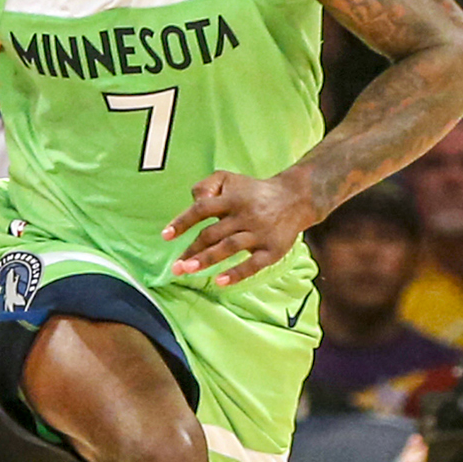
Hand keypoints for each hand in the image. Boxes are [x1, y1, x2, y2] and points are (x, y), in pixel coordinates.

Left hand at [162, 171, 315, 285]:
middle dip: (192, 250)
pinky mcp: (272, 249)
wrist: (296, 198)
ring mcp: (259, 233)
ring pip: (230, 247)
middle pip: (213, 233)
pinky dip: (236, 273)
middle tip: (176, 266)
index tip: (166, 236)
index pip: (202, 209)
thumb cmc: (253, 192)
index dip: (183, 222)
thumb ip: (206, 186)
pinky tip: (219, 281)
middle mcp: (245, 215)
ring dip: (208, 259)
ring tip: (188, 270)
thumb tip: (193, 202)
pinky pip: (253, 264)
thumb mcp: (230, 179)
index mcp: (232, 199)